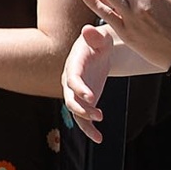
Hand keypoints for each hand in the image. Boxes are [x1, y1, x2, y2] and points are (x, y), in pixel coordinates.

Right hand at [62, 24, 117, 141]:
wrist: (97, 52)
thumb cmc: (99, 43)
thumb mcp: (100, 39)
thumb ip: (95, 37)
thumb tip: (88, 29)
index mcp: (73, 65)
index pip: (73, 78)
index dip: (79, 88)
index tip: (91, 97)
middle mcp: (70, 80)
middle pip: (70, 98)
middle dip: (81, 108)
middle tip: (97, 115)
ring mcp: (75, 93)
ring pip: (76, 110)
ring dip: (86, 119)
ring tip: (100, 126)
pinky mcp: (83, 101)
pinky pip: (83, 118)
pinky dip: (89, 129)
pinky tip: (99, 139)